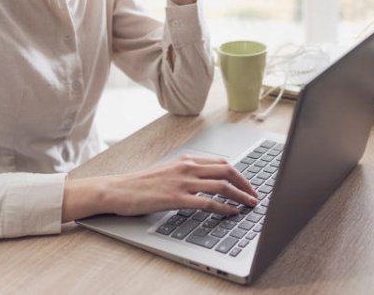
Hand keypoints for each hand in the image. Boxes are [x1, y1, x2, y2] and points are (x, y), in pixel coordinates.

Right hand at [62, 154, 257, 221]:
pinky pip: (207, 202)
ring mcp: (182, 181)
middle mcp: (187, 167)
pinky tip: (231, 213)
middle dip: (245, 183)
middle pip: (226, 170)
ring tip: (250, 204)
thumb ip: (186, 172)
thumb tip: (204, 180)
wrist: (119, 189)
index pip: (220, 162)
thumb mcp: (167, 171)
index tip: (247, 184)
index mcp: (186, 160)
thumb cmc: (141, 184)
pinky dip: (223, 208)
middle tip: (255, 195)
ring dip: (240, 195)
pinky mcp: (176, 198)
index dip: (238, 173)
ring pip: (221, 185)